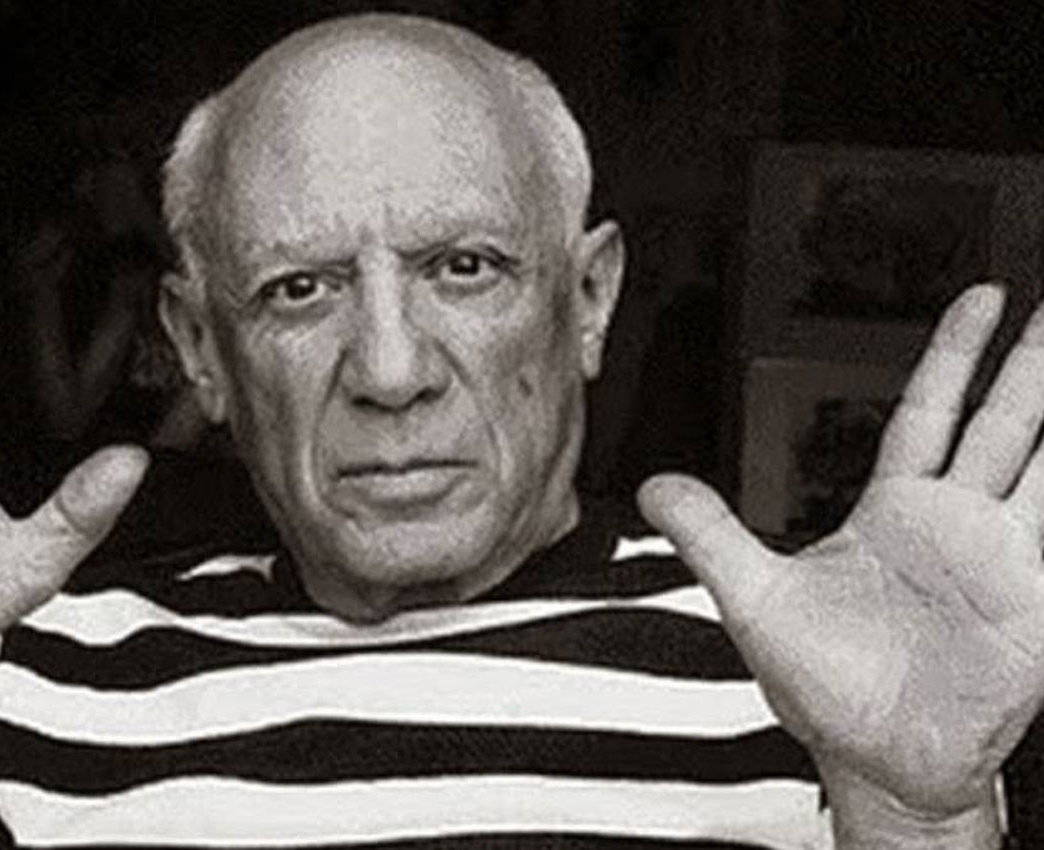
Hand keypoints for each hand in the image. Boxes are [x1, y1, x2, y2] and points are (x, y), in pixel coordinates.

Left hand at [639, 285, 1043, 829]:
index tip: (982, 300)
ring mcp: (1002, 562)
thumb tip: (654, 485)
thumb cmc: (820, 688)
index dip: (954, 355)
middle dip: (1031, 363)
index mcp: (894, 511)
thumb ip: (709, 534)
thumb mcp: (753, 598)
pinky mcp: (1037, 605)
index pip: (928, 412)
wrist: (875, 762)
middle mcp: (954, 525)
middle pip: (1002, 423)